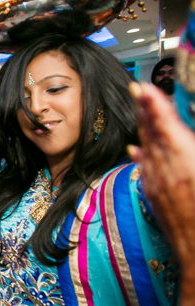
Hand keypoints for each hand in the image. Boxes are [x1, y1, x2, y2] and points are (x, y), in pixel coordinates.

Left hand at [128, 82, 194, 278]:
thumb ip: (192, 149)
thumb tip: (186, 136)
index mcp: (187, 162)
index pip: (166, 125)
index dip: (154, 105)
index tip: (144, 87)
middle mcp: (167, 171)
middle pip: (152, 133)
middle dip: (144, 110)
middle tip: (136, 88)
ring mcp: (159, 186)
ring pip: (147, 149)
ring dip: (142, 128)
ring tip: (139, 109)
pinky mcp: (156, 199)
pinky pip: (144, 170)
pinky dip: (140, 155)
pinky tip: (136, 148)